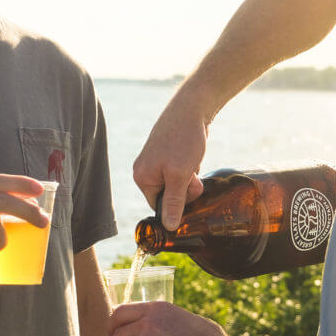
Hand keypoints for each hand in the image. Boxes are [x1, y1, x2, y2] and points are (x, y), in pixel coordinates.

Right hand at [133, 96, 207, 229]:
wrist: (192, 108)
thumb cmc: (183, 140)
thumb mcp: (180, 175)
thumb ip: (174, 202)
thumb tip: (169, 228)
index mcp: (142, 177)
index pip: (159, 206)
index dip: (177, 203)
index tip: (188, 188)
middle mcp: (146, 170)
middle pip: (169, 196)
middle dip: (185, 189)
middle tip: (192, 173)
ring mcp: (157, 162)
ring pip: (178, 184)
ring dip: (190, 178)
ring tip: (192, 161)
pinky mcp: (169, 155)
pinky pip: (181, 173)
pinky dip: (191, 168)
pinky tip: (193, 156)